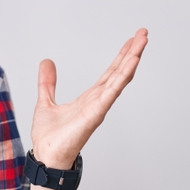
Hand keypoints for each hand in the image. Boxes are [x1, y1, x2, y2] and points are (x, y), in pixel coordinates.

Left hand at [30, 29, 147, 168]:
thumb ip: (48, 83)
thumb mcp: (46, 102)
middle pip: (119, 72)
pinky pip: (111, 92)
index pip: (109, 73)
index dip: (121, 56)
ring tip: (142, 42)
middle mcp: (98, 101)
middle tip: (144, 33)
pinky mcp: (95, 114)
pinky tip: (132, 62)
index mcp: (89, 98)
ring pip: (119, 79)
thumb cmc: (49, 138)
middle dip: (132, 52)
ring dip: (132, 59)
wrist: (45, 156)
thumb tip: (46, 63)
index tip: (131, 40)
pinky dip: (122, 76)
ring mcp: (99, 107)